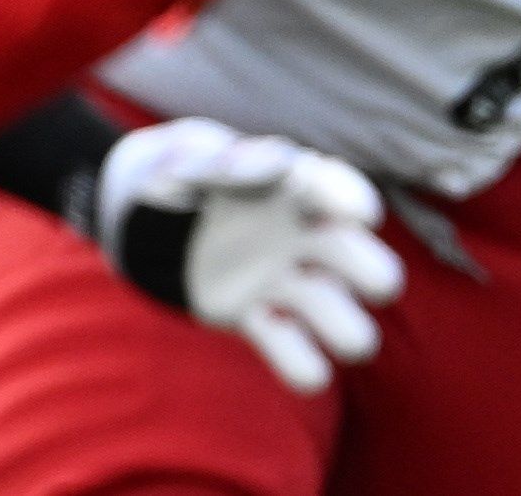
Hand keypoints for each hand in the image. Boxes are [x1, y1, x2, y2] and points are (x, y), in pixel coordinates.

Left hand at [97, 117, 406, 391]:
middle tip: (373, 284)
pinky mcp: (261, 320)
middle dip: (372, 273)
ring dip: (347, 331)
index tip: (361, 215)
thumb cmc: (180, 173)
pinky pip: (296, 356)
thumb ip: (221, 161)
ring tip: (331, 332)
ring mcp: (288, 284)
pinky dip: (299, 362)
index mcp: (297, 185)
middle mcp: (308, 238)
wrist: (147, 218)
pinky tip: (264, 325)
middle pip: (366, 264)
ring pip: (344, 321)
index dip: (355, 202)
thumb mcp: (189, 157)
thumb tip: (267, 167)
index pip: (341, 190)